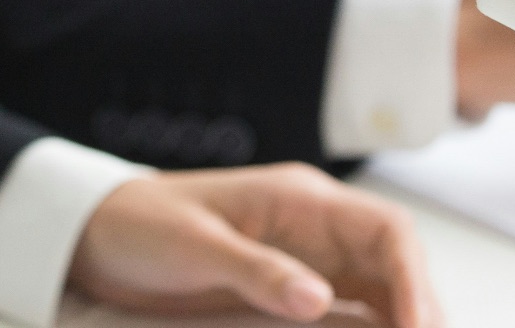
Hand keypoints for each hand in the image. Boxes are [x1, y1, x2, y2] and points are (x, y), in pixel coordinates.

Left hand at [73, 164, 442, 327]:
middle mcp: (313, 224)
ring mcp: (305, 254)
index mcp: (299, 199)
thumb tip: (319, 299)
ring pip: (380, 290)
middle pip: (395, 264)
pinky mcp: (289, 283)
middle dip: (420, 310)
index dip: (415, 281)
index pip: (386, 232)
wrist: (94, 230)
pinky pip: (349, 308)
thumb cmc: (139, 225)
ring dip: (401, 322)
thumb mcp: (194, 248)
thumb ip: (256, 271)